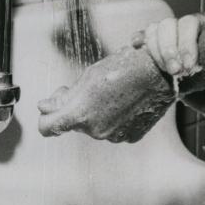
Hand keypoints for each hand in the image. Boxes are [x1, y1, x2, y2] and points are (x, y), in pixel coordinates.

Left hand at [37, 46, 174, 141]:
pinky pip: (114, 129)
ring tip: (114, 92)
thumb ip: (64, 96)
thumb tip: (44, 107)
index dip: (46, 115)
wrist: (160, 71)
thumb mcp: (88, 76)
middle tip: (91, 88)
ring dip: (98, 112)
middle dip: (78, 107)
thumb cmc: (125, 67)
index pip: (46, 127)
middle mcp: (95, 131)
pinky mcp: (130, 137)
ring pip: (95, 126)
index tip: (52, 106)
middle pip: (74, 123)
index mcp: (80, 114)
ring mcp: (114, 136)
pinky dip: (115, 118)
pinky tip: (126, 101)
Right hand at [131, 5, 204, 75]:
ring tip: (167, 71)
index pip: (188, 23)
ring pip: (155, 32)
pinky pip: (146, 41)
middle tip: (176, 72)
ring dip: (156, 50)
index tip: (190, 64)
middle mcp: (186, 32)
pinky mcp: (162, 58)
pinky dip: (139, 39)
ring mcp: (173, 44)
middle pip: (167, 25)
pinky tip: (136, 45)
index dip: (186, 42)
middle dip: (168, 48)